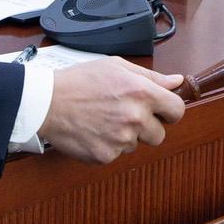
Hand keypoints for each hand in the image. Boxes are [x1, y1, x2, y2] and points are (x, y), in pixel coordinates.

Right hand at [39, 58, 185, 163]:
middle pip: (159, 134)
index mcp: (141, 93)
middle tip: (124, 114)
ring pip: (136, 144)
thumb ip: (151, 76)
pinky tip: (94, 130)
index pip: (176, 110)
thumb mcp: (116, 67)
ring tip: (103, 119)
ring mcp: (120, 140)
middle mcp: (134, 118)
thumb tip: (176, 81)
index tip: (160, 111)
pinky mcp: (106, 155)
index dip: (169, 110)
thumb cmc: (79, 81)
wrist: (46, 102)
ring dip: (125, 136)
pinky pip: (117, 154)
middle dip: (146, 126)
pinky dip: (108, 145)